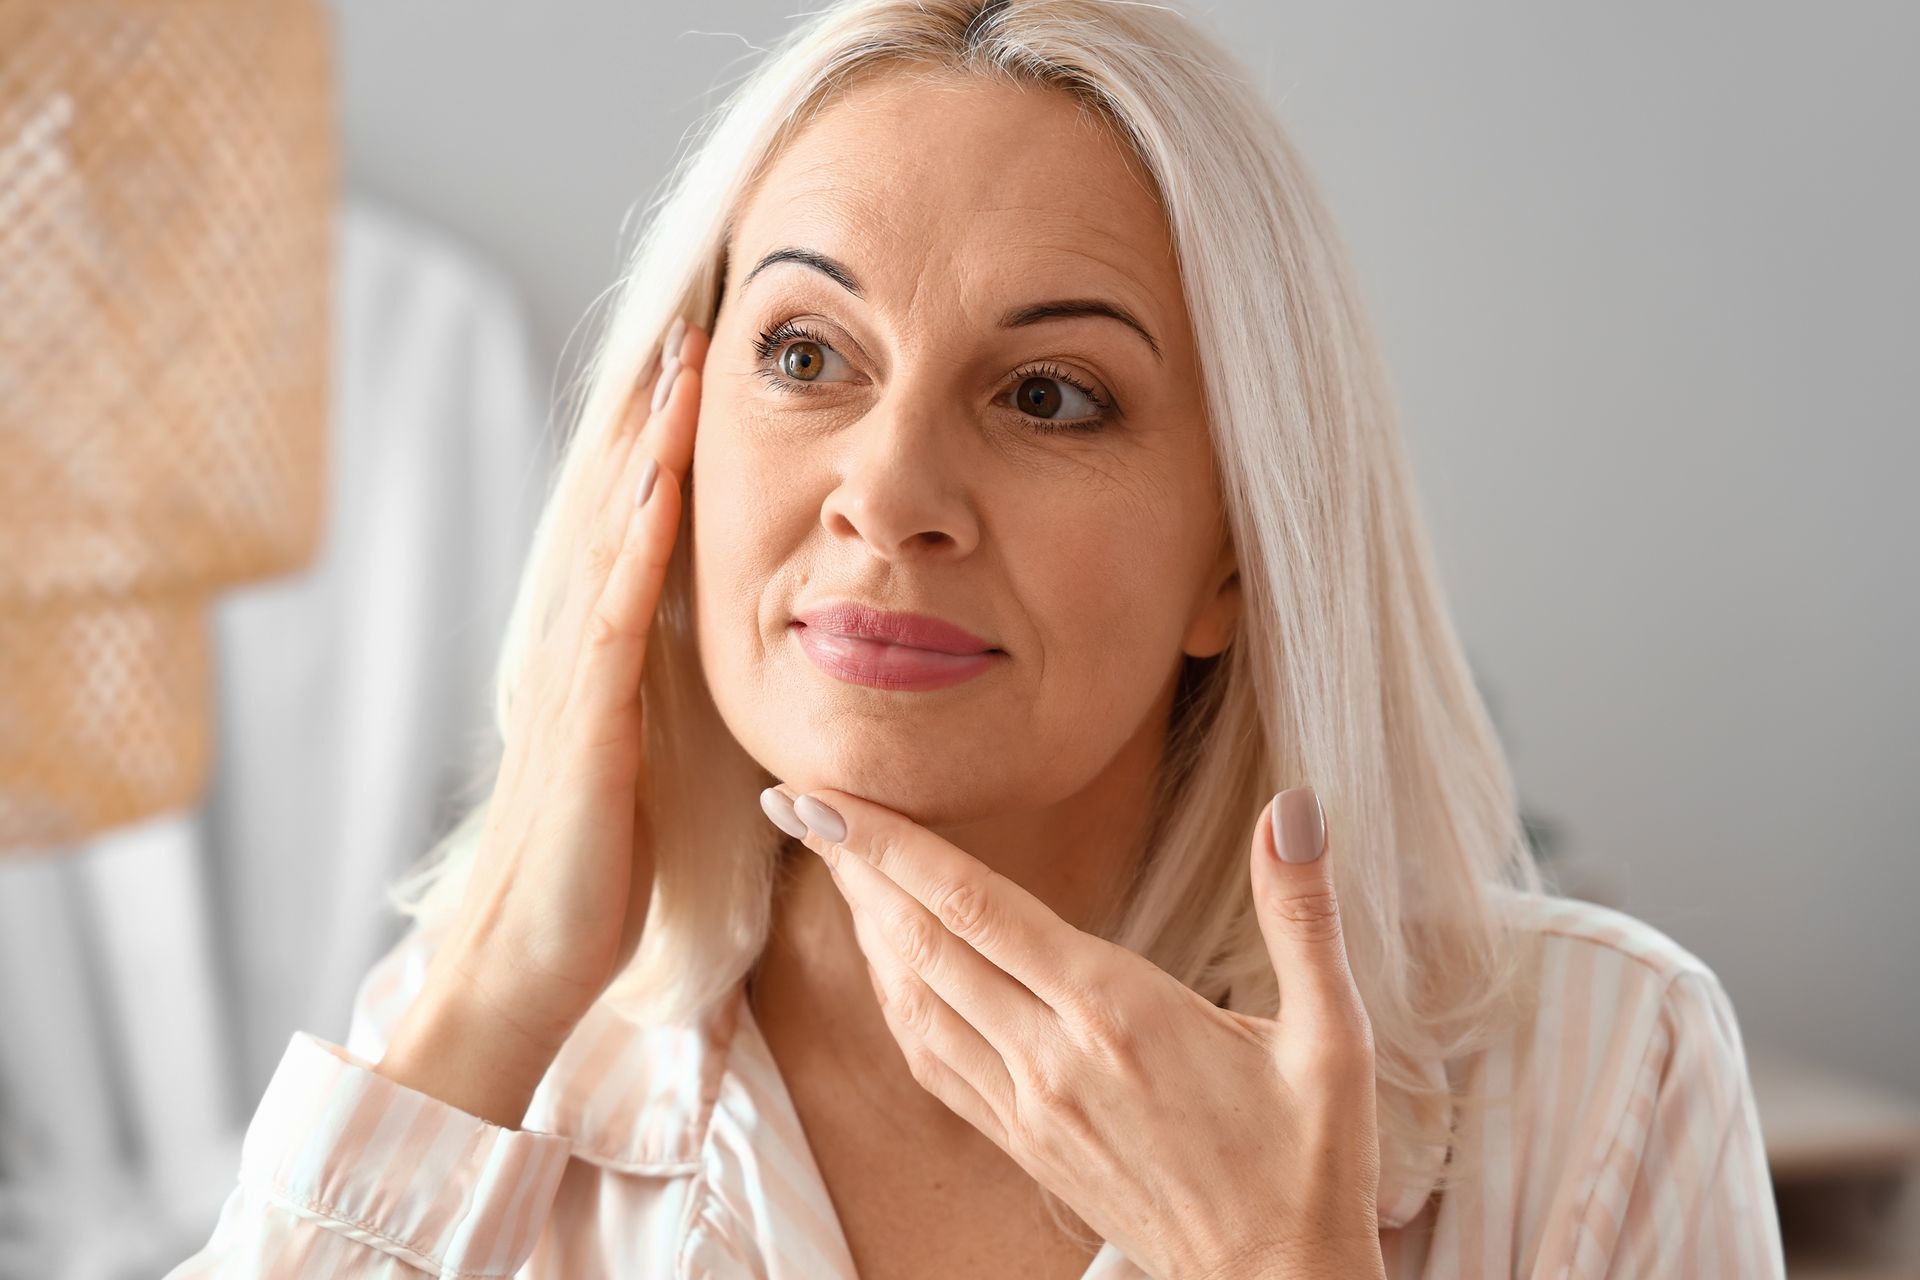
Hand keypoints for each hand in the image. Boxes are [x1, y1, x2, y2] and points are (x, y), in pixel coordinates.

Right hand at [398, 317, 705, 1074]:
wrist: (528, 961)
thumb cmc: (594, 874)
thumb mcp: (642, 761)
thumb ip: (663, 696)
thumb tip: (709, 650)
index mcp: (597, 655)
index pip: (630, 526)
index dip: (659, 445)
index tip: (700, 369)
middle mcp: (578, 647)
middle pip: (612, 504)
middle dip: (649, 414)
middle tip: (690, 320)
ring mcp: (576, 680)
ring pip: (610, 537)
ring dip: (645, 449)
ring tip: (680, 363)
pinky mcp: (587, 726)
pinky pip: (616, 620)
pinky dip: (635, 549)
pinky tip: (659, 487)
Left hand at [760, 783, 1387, 1279]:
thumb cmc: (1310, 1164)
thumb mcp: (1332, 1036)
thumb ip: (1303, 913)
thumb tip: (1298, 803)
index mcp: (1115, 1014)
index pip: (974, 906)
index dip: (890, 845)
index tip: (825, 796)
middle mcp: (1050, 1058)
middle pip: (922, 943)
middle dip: (855, 867)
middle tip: (802, 803)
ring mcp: (1027, 1107)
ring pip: (914, 1001)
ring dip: (867, 927)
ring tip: (837, 863)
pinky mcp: (1022, 1144)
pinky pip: (933, 1059)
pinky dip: (896, 998)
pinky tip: (890, 966)